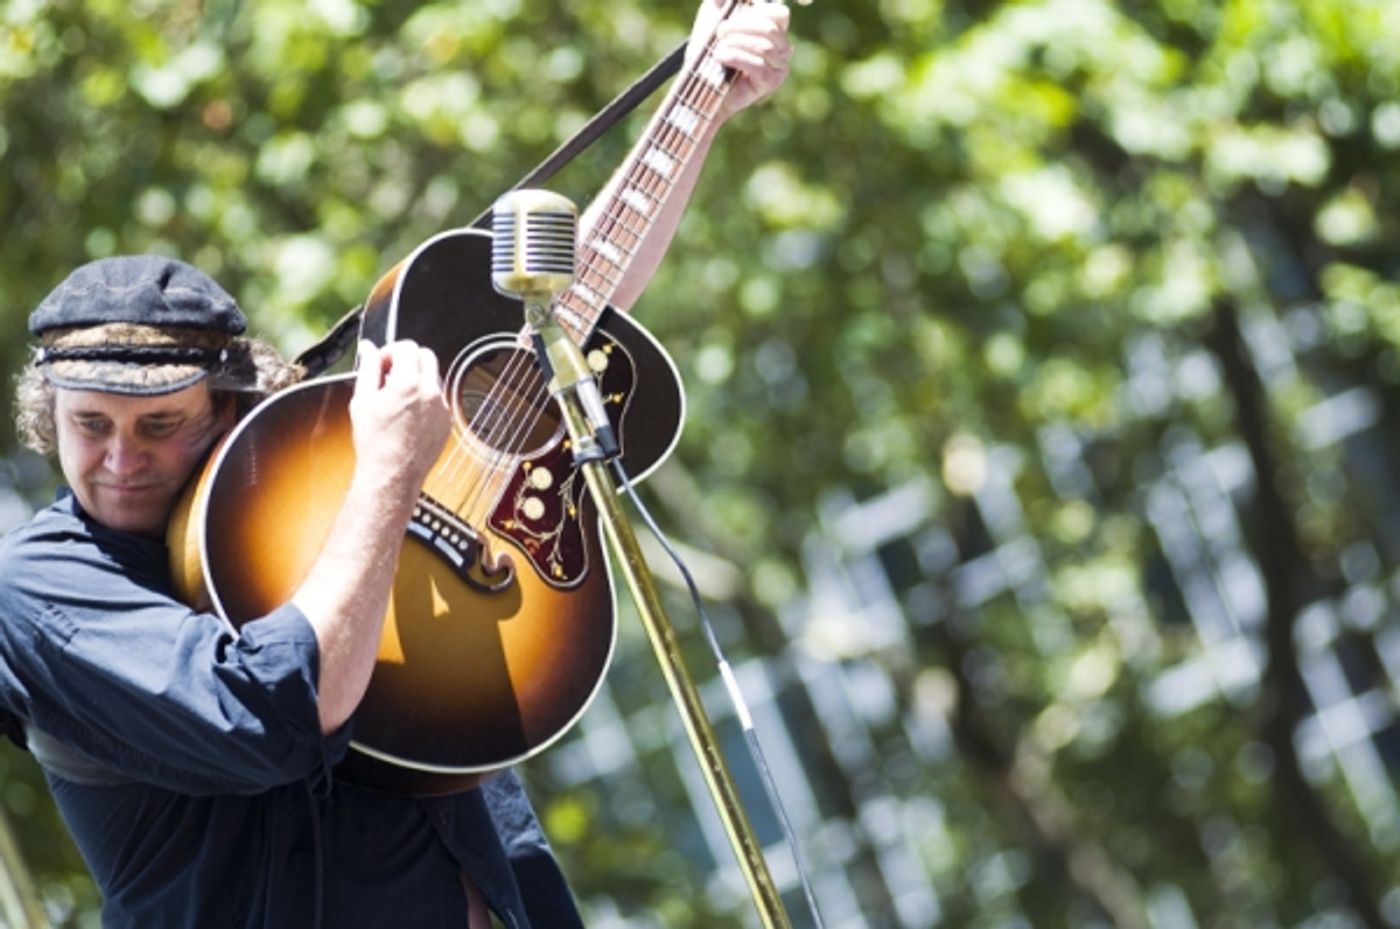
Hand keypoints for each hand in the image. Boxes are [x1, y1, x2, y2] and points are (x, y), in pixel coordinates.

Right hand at [349, 339, 450, 490]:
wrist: (392, 474)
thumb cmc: (375, 443)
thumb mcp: (362, 400)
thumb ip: (368, 368)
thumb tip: (369, 348)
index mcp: (409, 384)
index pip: (407, 347)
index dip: (391, 350)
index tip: (382, 362)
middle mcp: (431, 392)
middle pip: (426, 356)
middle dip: (407, 360)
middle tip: (390, 375)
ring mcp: (442, 407)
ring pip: (433, 377)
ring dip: (417, 378)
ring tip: (397, 398)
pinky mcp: (447, 421)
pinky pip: (438, 399)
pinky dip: (425, 398)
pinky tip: (408, 414)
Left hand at [689, 0, 792, 120]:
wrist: (702, 86)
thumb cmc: (708, 50)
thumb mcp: (712, 14)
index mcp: (774, 31)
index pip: (779, 14)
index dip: (755, 10)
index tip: (730, 18)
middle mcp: (783, 49)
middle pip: (768, 28)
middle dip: (739, 26)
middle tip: (720, 32)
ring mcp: (779, 67)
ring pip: (762, 46)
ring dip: (734, 43)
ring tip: (718, 49)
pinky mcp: (770, 82)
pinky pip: (757, 64)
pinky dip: (734, 57)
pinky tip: (721, 58)